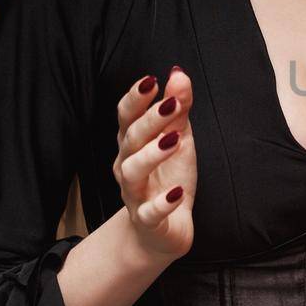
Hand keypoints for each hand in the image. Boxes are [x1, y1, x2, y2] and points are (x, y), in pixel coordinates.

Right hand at [113, 66, 196, 260]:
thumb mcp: (178, 139)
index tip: (152, 80)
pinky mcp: (147, 221)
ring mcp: (135, 194)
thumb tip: (179, 74)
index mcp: (132, 145)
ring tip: (174, 140)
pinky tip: (177, 192)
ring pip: (133, 172)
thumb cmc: (167, 178)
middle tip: (171, 103)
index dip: (136, 99)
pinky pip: (149, 212)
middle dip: (149, 120)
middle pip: (131, 139)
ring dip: (152, 155)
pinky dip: (163, 203)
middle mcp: (127, 167)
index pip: (126, 117)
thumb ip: (178, 109)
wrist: (163, 231)